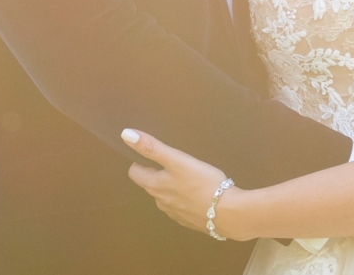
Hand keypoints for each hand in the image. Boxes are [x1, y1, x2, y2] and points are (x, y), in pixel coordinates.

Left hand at [122, 128, 242, 238]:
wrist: (227, 212)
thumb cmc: (203, 182)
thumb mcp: (177, 160)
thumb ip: (153, 148)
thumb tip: (126, 134)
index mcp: (155, 186)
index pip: (135, 173)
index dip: (140, 162)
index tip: (152, 155)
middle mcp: (161, 201)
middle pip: (151, 185)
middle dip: (157, 174)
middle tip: (173, 163)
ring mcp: (174, 213)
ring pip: (166, 196)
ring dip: (172, 187)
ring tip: (188, 177)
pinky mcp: (188, 220)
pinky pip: (180, 207)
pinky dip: (185, 199)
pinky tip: (199, 193)